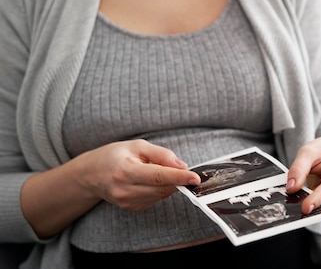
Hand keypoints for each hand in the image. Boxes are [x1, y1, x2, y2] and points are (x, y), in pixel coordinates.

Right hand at [81, 139, 199, 211]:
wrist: (91, 174)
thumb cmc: (115, 156)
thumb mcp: (138, 146)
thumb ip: (162, 154)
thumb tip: (182, 166)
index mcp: (125, 171)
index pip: (158, 176)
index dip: (179, 177)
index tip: (195, 178)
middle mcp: (125, 190)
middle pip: (162, 188)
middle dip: (178, 179)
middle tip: (182, 170)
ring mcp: (127, 202)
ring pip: (161, 195)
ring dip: (168, 184)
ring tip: (155, 170)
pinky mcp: (132, 208)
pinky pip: (155, 199)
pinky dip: (160, 189)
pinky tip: (149, 181)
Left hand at [286, 137, 320, 213]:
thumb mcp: (309, 151)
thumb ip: (299, 168)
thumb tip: (291, 187)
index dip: (317, 198)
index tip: (305, 207)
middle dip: (315, 205)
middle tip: (298, 207)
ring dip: (316, 206)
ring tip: (302, 199)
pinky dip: (317, 205)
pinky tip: (309, 199)